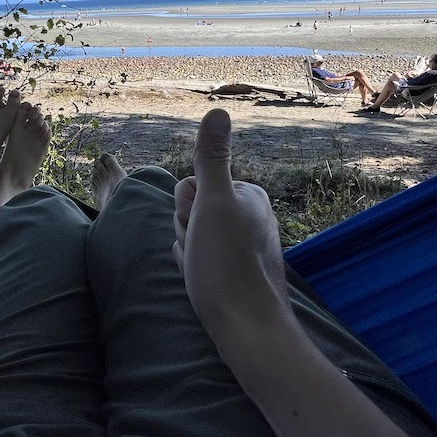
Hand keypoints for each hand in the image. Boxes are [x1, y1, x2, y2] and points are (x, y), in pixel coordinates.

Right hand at [173, 108, 293, 353]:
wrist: (246, 326)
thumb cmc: (228, 263)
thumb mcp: (215, 203)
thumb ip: (212, 158)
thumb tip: (217, 110)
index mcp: (249, 196)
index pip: (193, 186)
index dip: (187, 208)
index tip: (200, 228)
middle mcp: (250, 217)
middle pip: (192, 210)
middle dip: (186, 230)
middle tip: (201, 251)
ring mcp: (243, 245)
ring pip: (193, 236)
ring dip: (187, 250)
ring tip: (202, 269)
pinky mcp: (236, 270)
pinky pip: (199, 260)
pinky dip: (194, 269)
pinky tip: (202, 280)